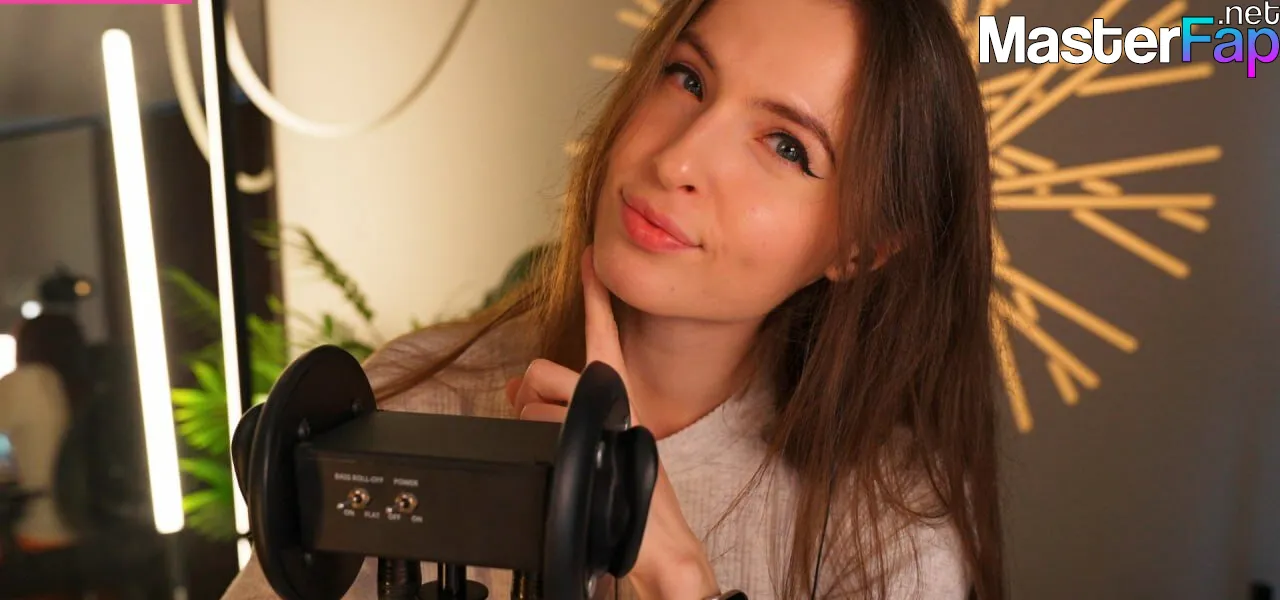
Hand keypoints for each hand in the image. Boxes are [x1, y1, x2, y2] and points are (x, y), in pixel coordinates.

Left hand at [505, 246, 719, 598]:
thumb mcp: (590, 440)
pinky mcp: (588, 433)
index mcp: (618, 393)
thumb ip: (553, 407)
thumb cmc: (625, 490)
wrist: (653, 535)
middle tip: (550, 429)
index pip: (603, 331)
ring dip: (533, 432)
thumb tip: (511, 385)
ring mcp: (599, 414)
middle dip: (529, 400)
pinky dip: (538, 448)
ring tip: (567, 457)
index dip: (596, 293)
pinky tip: (566, 466)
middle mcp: (613, 394)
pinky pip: (537, 429)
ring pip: (530, 406)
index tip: (592, 255)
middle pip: (539, 372)